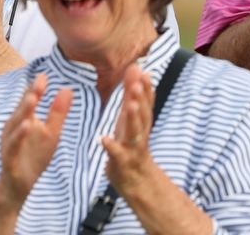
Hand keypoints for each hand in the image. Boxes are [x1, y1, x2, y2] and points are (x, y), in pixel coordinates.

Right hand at [0, 73, 71, 203]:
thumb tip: (67, 89)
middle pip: (22, 109)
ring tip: (33, 98)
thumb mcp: (51, 133)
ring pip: (16, 124)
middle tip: (39, 81)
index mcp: (23, 119)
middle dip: (30, 95)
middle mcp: (14, 127)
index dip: (36, 88)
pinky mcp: (9, 156)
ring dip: (23, 111)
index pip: (30, 101)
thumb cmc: (34, 157)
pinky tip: (27, 125)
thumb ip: (57, 112)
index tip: (44, 75)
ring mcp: (10, 141)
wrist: (19, 185)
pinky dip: (19, 135)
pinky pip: (13, 144)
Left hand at [102, 64, 156, 195]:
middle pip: (142, 115)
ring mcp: (132, 148)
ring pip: (134, 132)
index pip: (145, 103)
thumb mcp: (131, 118)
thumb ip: (133, 95)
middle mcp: (139, 133)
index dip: (145, 88)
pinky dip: (111, 146)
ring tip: (128, 104)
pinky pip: (117, 154)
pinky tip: (104, 139)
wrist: (136, 180)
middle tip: (138, 83)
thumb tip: (137, 68)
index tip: (143, 71)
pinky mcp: (122, 162)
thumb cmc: (131, 144)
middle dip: (140, 99)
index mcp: (139, 122)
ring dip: (132, 118)